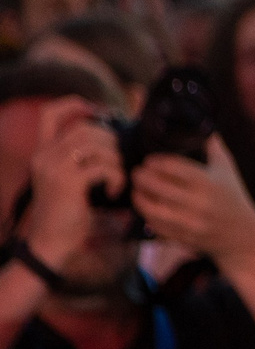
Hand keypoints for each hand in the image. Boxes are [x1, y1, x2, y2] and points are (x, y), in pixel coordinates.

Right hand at [21, 100, 118, 263]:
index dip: (76, 104)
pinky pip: (103, 167)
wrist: (49, 244)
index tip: (99, 112)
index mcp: (43, 153)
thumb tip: (116, 140)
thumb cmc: (66, 214)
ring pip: (96, 144)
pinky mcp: (67, 182)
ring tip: (117, 178)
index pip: (51, 114)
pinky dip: (116, 177)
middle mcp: (44, 156)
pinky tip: (114, 192)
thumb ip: (81, 159)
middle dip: (111, 140)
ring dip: (116, 159)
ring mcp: (53, 168)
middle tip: (117, 161)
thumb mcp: (69, 180)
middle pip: (86, 127)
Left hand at [129, 135, 254, 265]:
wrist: (242, 235)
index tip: (149, 160)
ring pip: (153, 209)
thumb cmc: (233, 196)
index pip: (174, 167)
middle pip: (159, 187)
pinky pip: (157, 226)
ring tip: (136, 190)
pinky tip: (144, 207)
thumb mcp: (227, 170)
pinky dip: (146, 216)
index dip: (156, 162)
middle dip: (142, 178)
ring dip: (139, 198)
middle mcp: (200, 203)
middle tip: (137, 172)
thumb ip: (213, 147)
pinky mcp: (184, 237)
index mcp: (210, 183)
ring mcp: (191, 222)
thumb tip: (199, 122)